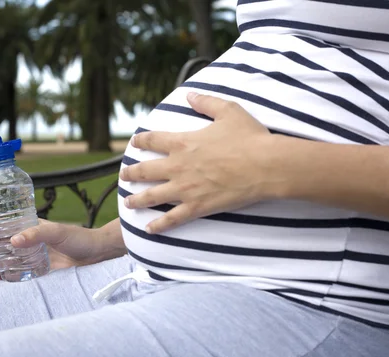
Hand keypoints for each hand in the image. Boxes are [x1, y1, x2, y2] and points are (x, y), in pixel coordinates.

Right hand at [0, 219, 124, 279]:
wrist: (96, 255)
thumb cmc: (79, 238)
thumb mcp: (57, 232)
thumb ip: (37, 234)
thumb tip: (13, 240)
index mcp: (31, 226)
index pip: (6, 226)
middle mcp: (29, 241)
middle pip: (3, 245)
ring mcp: (33, 257)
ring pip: (8, 260)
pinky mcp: (39, 271)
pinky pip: (19, 274)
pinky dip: (7, 278)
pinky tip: (0, 282)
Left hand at [120, 92, 280, 233]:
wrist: (265, 166)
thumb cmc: (249, 137)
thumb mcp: (228, 111)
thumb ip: (206, 102)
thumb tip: (190, 95)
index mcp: (183, 142)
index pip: (153, 140)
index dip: (141, 141)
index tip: (134, 143)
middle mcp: (178, 166)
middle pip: (146, 170)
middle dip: (132, 173)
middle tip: (124, 176)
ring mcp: (186, 188)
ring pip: (153, 196)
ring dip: (138, 199)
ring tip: (128, 202)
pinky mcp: (197, 206)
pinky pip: (173, 218)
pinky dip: (159, 224)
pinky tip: (148, 229)